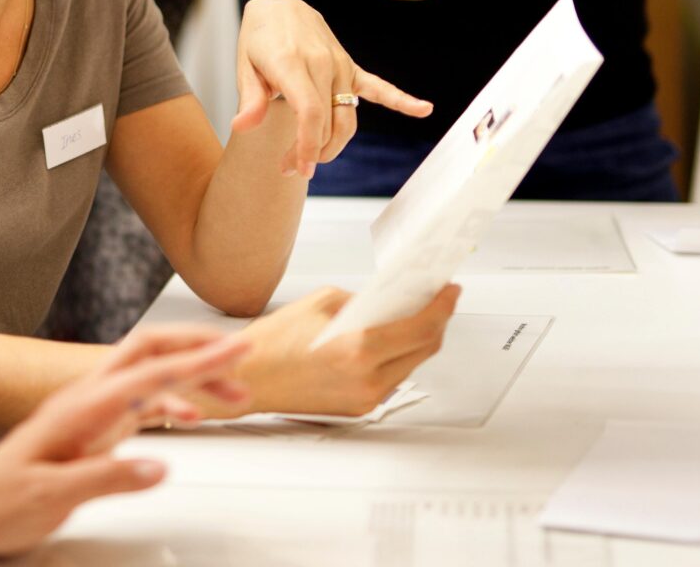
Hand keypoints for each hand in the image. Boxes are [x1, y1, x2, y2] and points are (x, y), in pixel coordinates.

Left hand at [0, 327, 250, 558]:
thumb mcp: (51, 495)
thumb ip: (106, 478)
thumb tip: (158, 467)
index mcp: (82, 407)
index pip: (152, 372)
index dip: (198, 360)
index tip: (237, 350)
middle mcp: (87, 400)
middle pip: (151, 352)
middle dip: (198, 347)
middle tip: (241, 354)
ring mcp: (90, 413)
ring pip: (150, 376)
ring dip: (192, 377)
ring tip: (233, 392)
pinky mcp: (91, 430)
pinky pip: (141, 404)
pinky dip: (173, 403)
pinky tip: (190, 417)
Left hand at [229, 0, 431, 177]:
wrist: (281, 6)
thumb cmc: (259, 40)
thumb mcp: (244, 65)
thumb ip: (249, 98)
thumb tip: (242, 128)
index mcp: (292, 63)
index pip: (309, 114)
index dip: (306, 146)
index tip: (297, 170)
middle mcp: (322, 64)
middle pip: (329, 122)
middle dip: (311, 152)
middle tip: (289, 169)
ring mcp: (340, 65)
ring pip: (347, 116)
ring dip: (334, 144)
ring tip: (312, 160)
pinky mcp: (350, 67)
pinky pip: (378, 87)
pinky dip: (402, 99)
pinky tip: (424, 109)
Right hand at [234, 284, 458, 417]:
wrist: (250, 378)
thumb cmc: (274, 343)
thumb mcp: (322, 303)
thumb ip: (363, 301)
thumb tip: (392, 300)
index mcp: (358, 348)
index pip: (422, 327)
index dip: (443, 306)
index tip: (450, 291)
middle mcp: (367, 378)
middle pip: (425, 348)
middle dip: (437, 320)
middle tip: (437, 300)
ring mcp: (366, 397)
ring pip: (412, 364)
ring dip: (418, 339)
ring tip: (414, 316)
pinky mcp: (360, 408)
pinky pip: (392, 378)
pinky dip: (397, 356)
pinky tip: (391, 339)